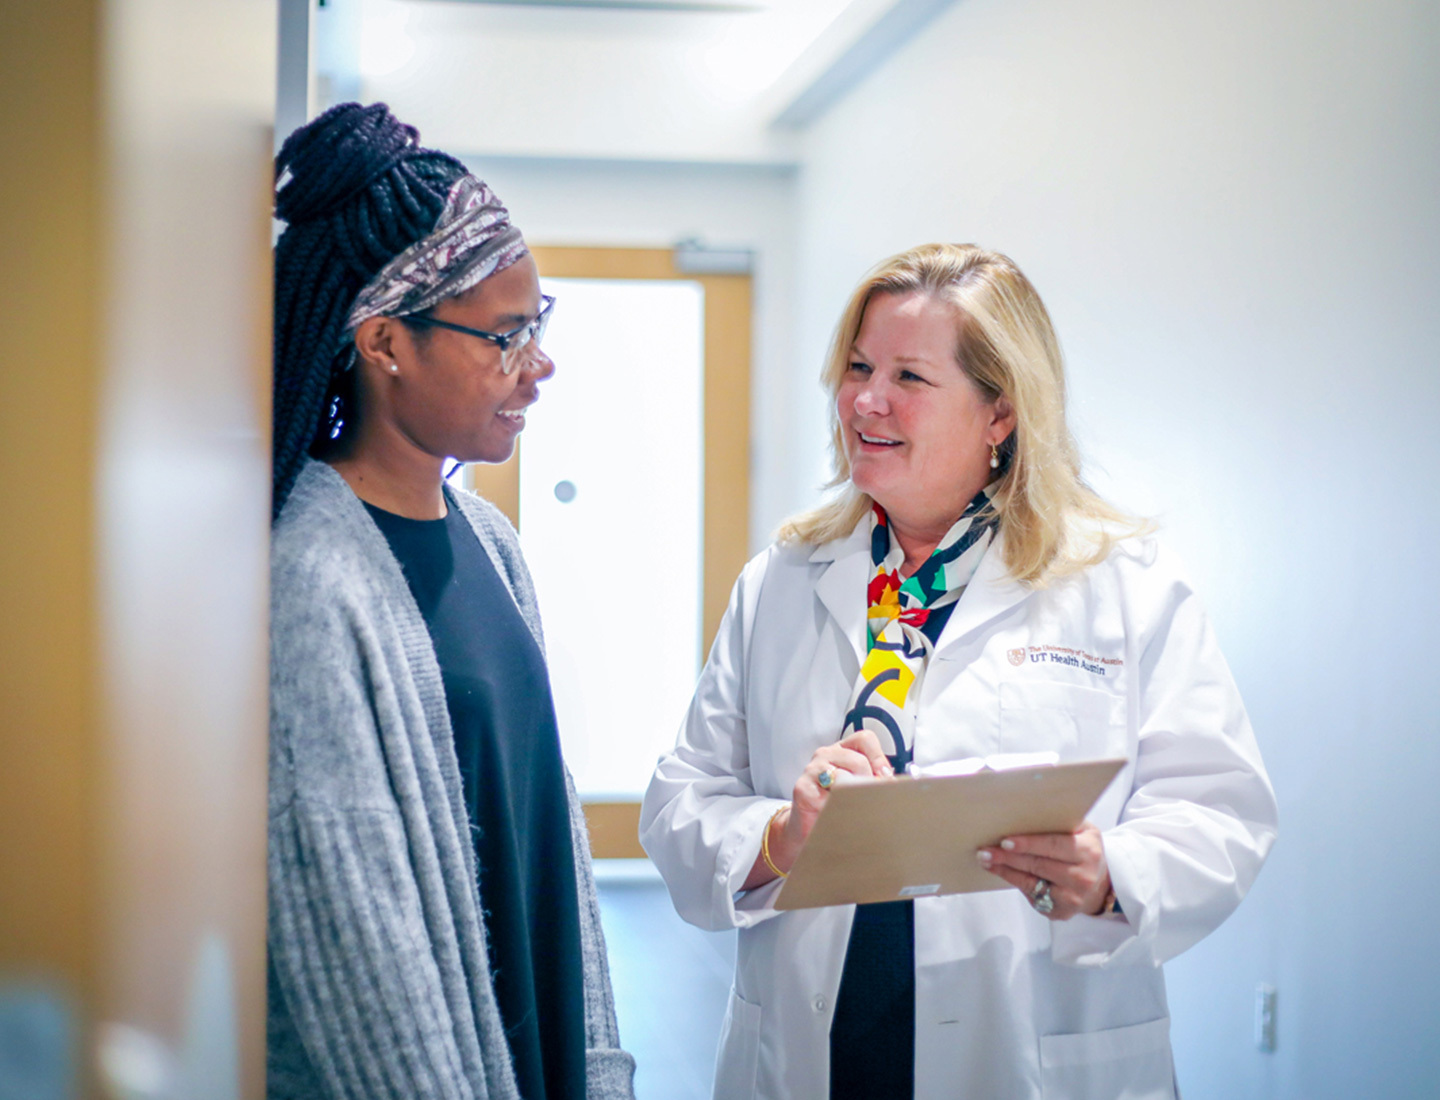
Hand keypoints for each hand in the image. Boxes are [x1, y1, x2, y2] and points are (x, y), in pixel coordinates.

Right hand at [743, 732, 893, 889]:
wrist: (807, 828)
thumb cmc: (835, 805)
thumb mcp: (857, 787)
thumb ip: (873, 778)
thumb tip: (892, 782)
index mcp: (841, 750)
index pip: (865, 739)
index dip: (879, 757)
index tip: (885, 776)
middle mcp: (825, 755)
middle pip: (858, 760)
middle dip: (869, 783)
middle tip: (869, 799)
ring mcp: (812, 770)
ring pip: (844, 777)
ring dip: (854, 796)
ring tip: (852, 807)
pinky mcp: (803, 789)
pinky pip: (828, 797)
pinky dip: (838, 808)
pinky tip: (836, 813)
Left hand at [976, 822, 1109, 920]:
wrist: (1099, 883)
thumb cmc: (1083, 850)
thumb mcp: (1082, 831)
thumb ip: (1062, 822)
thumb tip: (1024, 811)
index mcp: (1088, 851)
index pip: (1054, 845)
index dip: (1028, 844)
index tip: (1005, 841)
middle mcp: (1083, 877)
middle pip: (1038, 865)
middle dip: (1009, 858)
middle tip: (985, 851)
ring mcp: (1073, 898)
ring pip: (1031, 882)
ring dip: (1005, 871)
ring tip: (986, 860)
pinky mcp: (1061, 912)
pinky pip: (1032, 896)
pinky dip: (1014, 882)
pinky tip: (1000, 872)